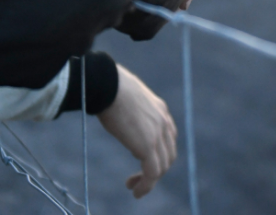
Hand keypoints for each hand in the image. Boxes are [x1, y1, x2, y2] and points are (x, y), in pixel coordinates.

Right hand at [97, 65, 177, 197]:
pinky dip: (146, 186)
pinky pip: (152, 173)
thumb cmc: (108, 86)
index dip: (158, 152)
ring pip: (161, 167)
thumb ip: (130, 109)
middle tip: (139, 177)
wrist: (108, 84)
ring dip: (150, 181)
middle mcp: (164, 122)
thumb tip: (119, 115)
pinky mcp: (148, 146)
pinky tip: (136, 192)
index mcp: (160, 109)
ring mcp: (158, 134)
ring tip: (135, 189)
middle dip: (156, 169)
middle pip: (168, 154)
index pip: (168, 137)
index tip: (140, 159)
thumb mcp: (126, 97)